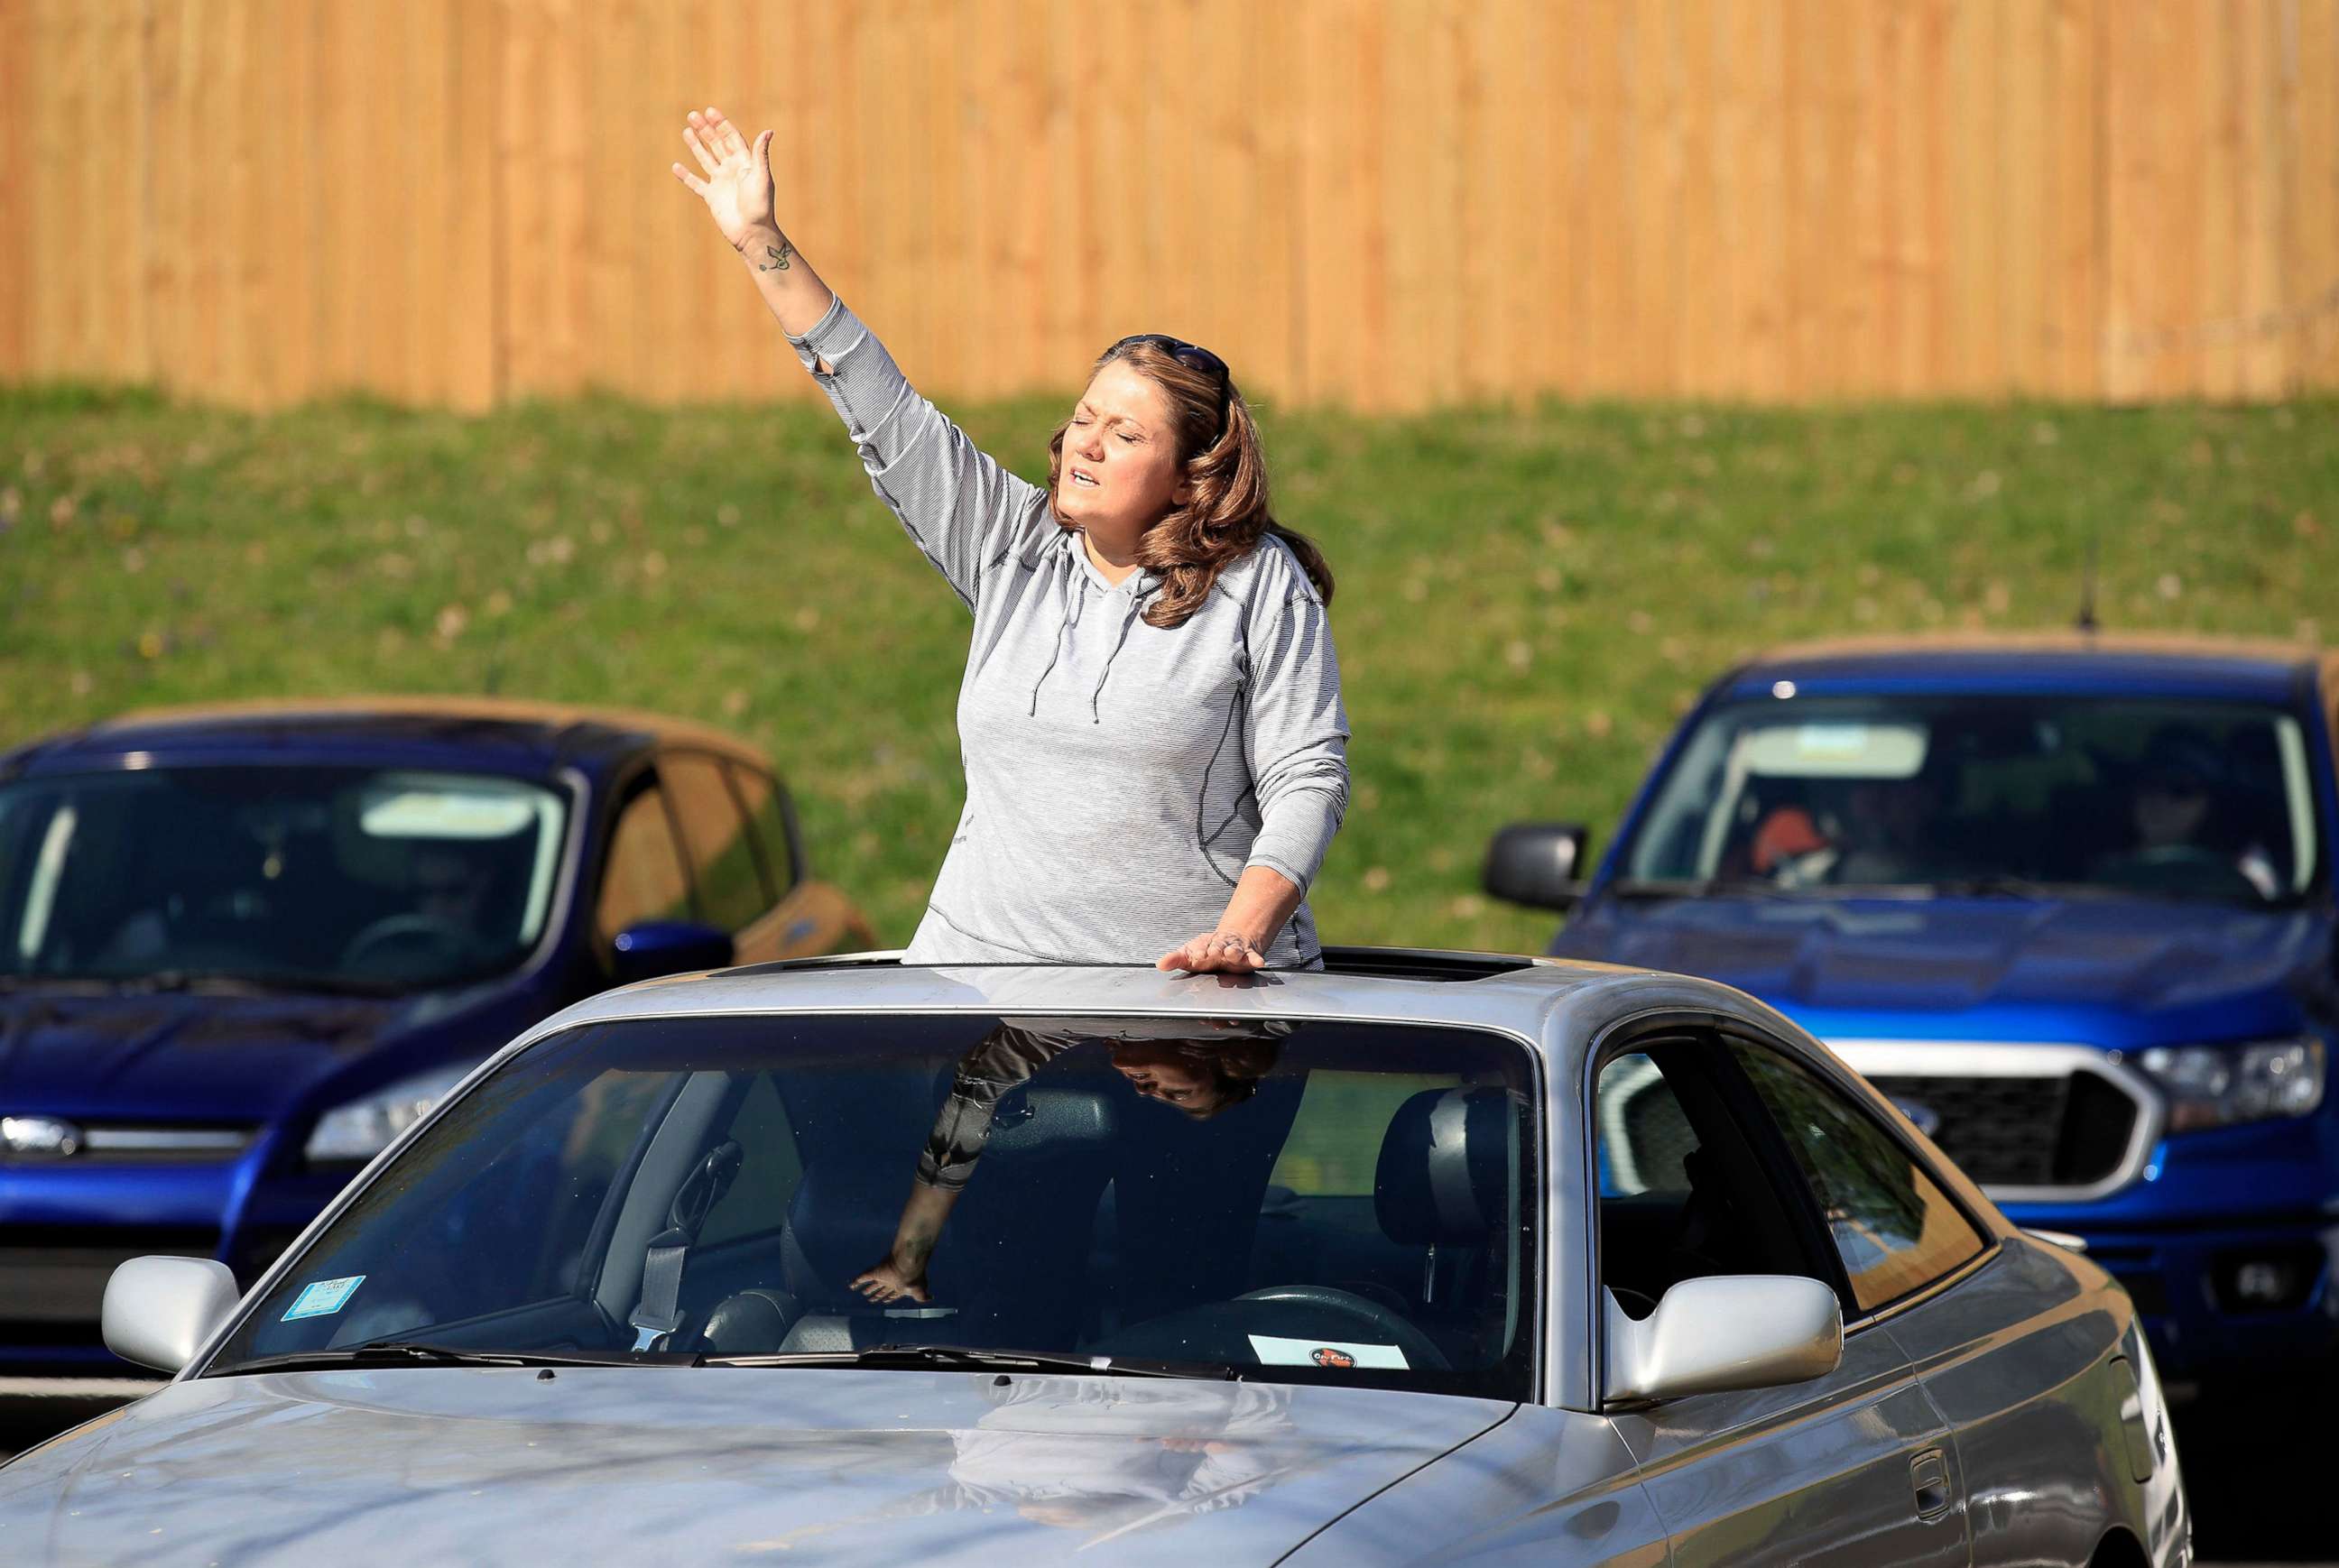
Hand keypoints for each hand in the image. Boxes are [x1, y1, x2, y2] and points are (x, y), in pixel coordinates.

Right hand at [671, 106, 776, 251]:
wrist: (752, 232)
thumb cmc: (760, 205)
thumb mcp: (762, 177)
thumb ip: (761, 154)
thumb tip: (768, 131)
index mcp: (744, 163)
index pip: (731, 138)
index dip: (721, 124)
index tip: (710, 111)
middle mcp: (732, 170)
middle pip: (717, 144)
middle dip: (705, 130)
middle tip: (692, 115)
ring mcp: (721, 183)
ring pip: (706, 159)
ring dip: (696, 145)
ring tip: (686, 131)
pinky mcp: (712, 197)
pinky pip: (696, 184)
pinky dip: (686, 176)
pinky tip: (676, 167)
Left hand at [849, 1256, 929, 1304]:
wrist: (908, 1265)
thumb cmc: (914, 1278)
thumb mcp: (920, 1291)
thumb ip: (922, 1297)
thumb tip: (930, 1298)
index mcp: (900, 1285)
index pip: (893, 1292)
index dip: (889, 1297)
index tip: (885, 1301)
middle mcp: (891, 1280)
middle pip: (882, 1288)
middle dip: (877, 1293)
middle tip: (871, 1298)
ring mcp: (882, 1275)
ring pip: (873, 1284)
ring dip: (868, 1289)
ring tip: (863, 1293)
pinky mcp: (874, 1272)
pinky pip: (862, 1278)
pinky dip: (857, 1282)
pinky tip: (851, 1286)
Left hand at [1157, 931, 1266, 973]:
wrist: (1231, 940)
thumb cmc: (1208, 950)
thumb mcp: (1190, 954)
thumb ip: (1176, 959)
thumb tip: (1160, 964)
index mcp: (1204, 945)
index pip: (1200, 947)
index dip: (1199, 951)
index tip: (1197, 956)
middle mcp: (1220, 946)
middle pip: (1218, 946)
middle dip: (1216, 949)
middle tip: (1213, 953)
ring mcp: (1234, 950)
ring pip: (1235, 949)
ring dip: (1234, 951)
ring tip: (1232, 954)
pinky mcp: (1247, 956)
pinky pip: (1252, 957)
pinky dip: (1256, 959)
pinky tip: (1259, 962)